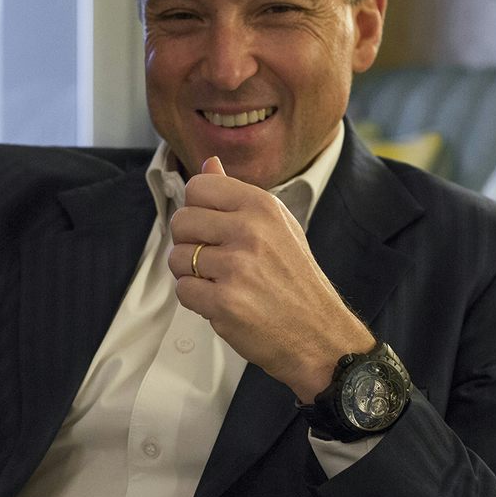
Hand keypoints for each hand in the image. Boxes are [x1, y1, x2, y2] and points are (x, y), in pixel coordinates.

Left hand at [168, 155, 374, 400]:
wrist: (318, 333)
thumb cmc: (295, 280)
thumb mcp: (277, 226)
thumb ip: (237, 195)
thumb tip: (209, 163)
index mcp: (262, 206)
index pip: (198, 186)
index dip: (197, 208)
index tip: (211, 227)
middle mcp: (250, 231)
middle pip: (181, 220)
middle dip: (188, 242)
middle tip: (213, 259)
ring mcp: (237, 266)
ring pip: (177, 258)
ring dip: (190, 274)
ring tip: (220, 282)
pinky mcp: (225, 301)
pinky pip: (183, 290)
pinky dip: (196, 300)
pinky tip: (222, 301)